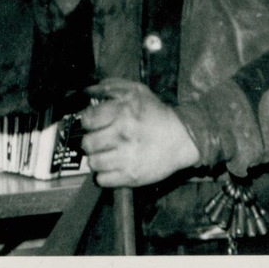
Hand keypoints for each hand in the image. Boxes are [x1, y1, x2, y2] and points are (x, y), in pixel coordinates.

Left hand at [79, 78, 198, 187]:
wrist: (181, 138)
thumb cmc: (156, 113)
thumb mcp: (135, 91)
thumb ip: (109, 87)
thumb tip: (86, 91)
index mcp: (122, 112)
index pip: (87, 119)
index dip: (87, 121)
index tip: (91, 123)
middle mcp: (122, 135)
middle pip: (87, 143)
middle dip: (90, 140)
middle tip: (98, 139)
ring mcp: (126, 158)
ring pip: (93, 163)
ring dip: (96, 158)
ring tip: (104, 154)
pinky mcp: (131, 177)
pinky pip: (102, 180)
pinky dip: (103, 175)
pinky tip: (111, 166)